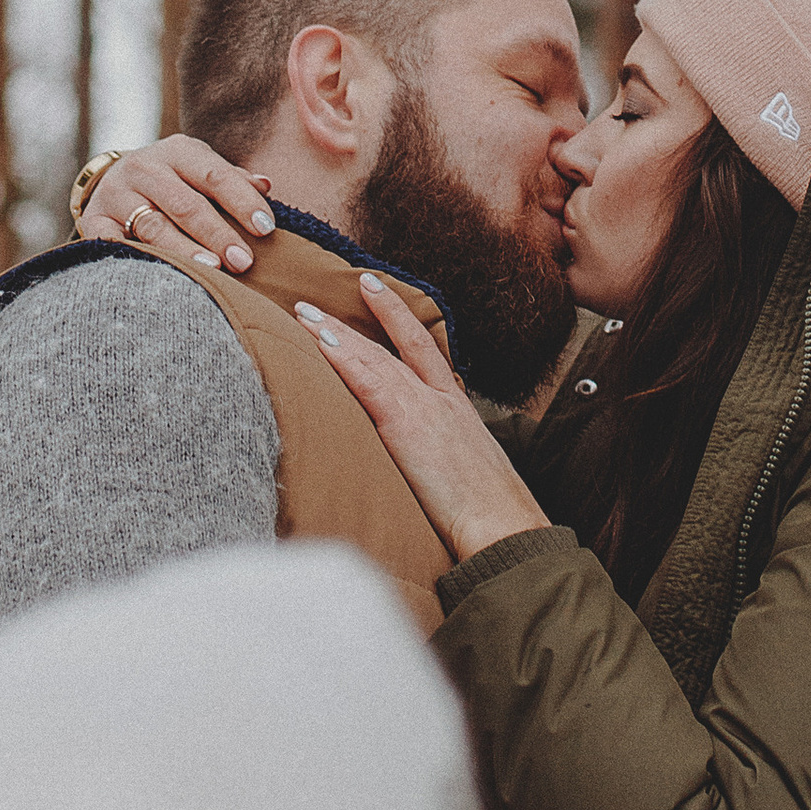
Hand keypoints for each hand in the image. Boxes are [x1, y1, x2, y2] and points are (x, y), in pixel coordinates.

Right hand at [74, 136, 277, 273]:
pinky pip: (116, 243)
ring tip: (211, 270)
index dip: (242, 201)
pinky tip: (162, 276)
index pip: (214, 175)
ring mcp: (115, 194)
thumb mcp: (199, 170)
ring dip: (183, 249)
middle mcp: (144, 167)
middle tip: (243, 261)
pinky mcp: (94, 220)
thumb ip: (231, 180)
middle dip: (217, 234)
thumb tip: (265, 186)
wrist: (111, 183)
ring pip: (153, 226)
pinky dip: (138, 259)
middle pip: (185, 204)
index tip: (266, 228)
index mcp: (177, 151)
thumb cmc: (173, 182)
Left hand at [295, 276, 550, 561]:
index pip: (427, 354)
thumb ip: (447, 459)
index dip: (404, 323)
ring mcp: (425, 408)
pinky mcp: (406, 425)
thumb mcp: (471, 475)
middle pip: (401, 344)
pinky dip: (343, 358)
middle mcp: (442, 400)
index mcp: (458, 410)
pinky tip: (320, 342)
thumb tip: (429, 467)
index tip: (383, 297)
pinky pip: (368, 382)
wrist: (503, 526)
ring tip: (307, 311)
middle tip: (349, 284)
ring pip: (375, 358)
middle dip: (373, 312)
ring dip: (337, 331)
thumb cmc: (490, 515)